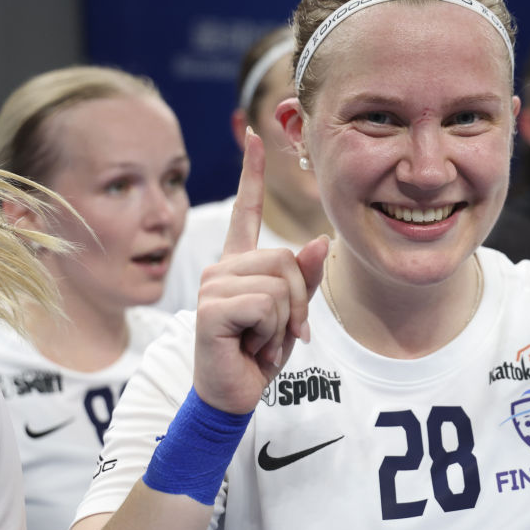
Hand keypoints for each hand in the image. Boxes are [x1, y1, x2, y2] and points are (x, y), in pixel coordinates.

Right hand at [193, 129, 327, 413]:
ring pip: (279, 282)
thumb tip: (319, 240)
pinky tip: (249, 346)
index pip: (246, 209)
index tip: (257, 135)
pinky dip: (270, 333)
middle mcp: (221, 268)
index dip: (252, 173)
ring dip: (284, 321)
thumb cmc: (258, 352)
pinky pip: (266, 304)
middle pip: (285, 258)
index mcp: (239, 264)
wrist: (232, 393)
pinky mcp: (210, 308)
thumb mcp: (291, 314)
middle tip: (280, 331)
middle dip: (298, 301)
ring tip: (261, 339)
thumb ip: (305, 278)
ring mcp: (212, 285)